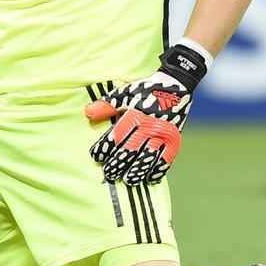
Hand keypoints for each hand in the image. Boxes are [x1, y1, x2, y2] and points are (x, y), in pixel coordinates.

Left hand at [85, 42, 209, 184]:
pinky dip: (159, 169)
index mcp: (136, 114)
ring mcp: (164, 134)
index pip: (117, 135)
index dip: (105, 147)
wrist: (177, 85)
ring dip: (138, 170)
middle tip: (109, 173)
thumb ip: (107, 105)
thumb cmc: (146, 90)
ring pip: (149, 158)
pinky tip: (151, 177)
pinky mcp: (175, 139)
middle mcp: (150, 126)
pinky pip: (167, 158)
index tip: (96, 156)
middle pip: (131, 150)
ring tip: (129, 180)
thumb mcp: (125, 94)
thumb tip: (88, 113)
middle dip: (119, 163)